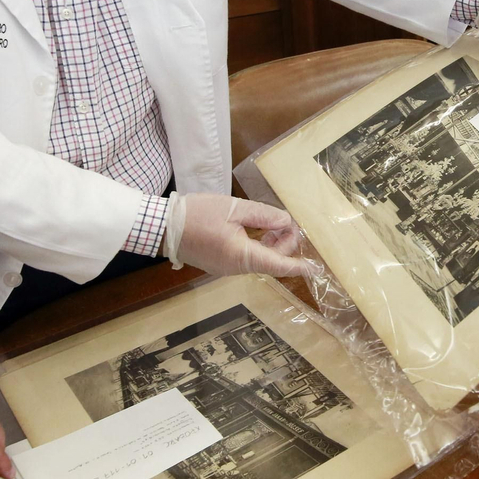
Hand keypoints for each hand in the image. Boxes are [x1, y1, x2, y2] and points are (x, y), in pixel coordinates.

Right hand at [165, 193, 310, 276]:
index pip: (278, 265)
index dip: (299, 267)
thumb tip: (284, 222)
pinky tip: (256, 228)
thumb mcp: (234, 209)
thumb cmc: (197, 215)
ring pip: (258, 259)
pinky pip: (245, 257)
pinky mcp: (218, 263)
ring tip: (273, 222)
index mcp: (242, 256)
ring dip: (270, 243)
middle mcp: (236, 268)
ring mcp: (225, 268)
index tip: (316, 269)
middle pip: (270, 260)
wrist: (163, 227)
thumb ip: (263, 216)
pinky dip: (256, 245)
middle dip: (283, 243)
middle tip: (286, 221)